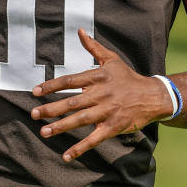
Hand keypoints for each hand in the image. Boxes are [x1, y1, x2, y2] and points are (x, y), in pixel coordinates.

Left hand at [30, 29, 172, 161]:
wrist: (153, 96)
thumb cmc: (128, 77)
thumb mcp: (112, 59)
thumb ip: (93, 47)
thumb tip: (80, 31)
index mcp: (98, 77)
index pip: (70, 81)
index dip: (52, 86)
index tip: (36, 91)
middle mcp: (101, 94)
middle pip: (72, 102)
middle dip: (52, 109)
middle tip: (33, 114)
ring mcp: (107, 111)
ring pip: (80, 120)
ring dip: (61, 126)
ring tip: (44, 132)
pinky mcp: (113, 127)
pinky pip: (94, 139)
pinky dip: (80, 148)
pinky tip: (66, 155)